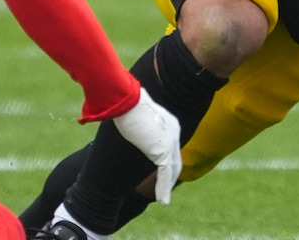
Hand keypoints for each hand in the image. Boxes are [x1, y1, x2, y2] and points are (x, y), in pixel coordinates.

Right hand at [111, 87, 181, 203]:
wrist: (125, 98)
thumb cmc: (124, 100)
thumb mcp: (133, 110)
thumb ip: (135, 119)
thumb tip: (125, 120)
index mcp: (169, 122)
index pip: (171, 146)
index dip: (167, 160)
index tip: (161, 170)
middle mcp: (174, 132)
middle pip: (175, 160)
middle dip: (171, 176)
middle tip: (165, 189)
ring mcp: (170, 142)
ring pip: (172, 170)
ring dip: (168, 186)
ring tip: (163, 199)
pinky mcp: (162, 150)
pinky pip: (165, 174)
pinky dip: (164, 188)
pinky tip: (163, 200)